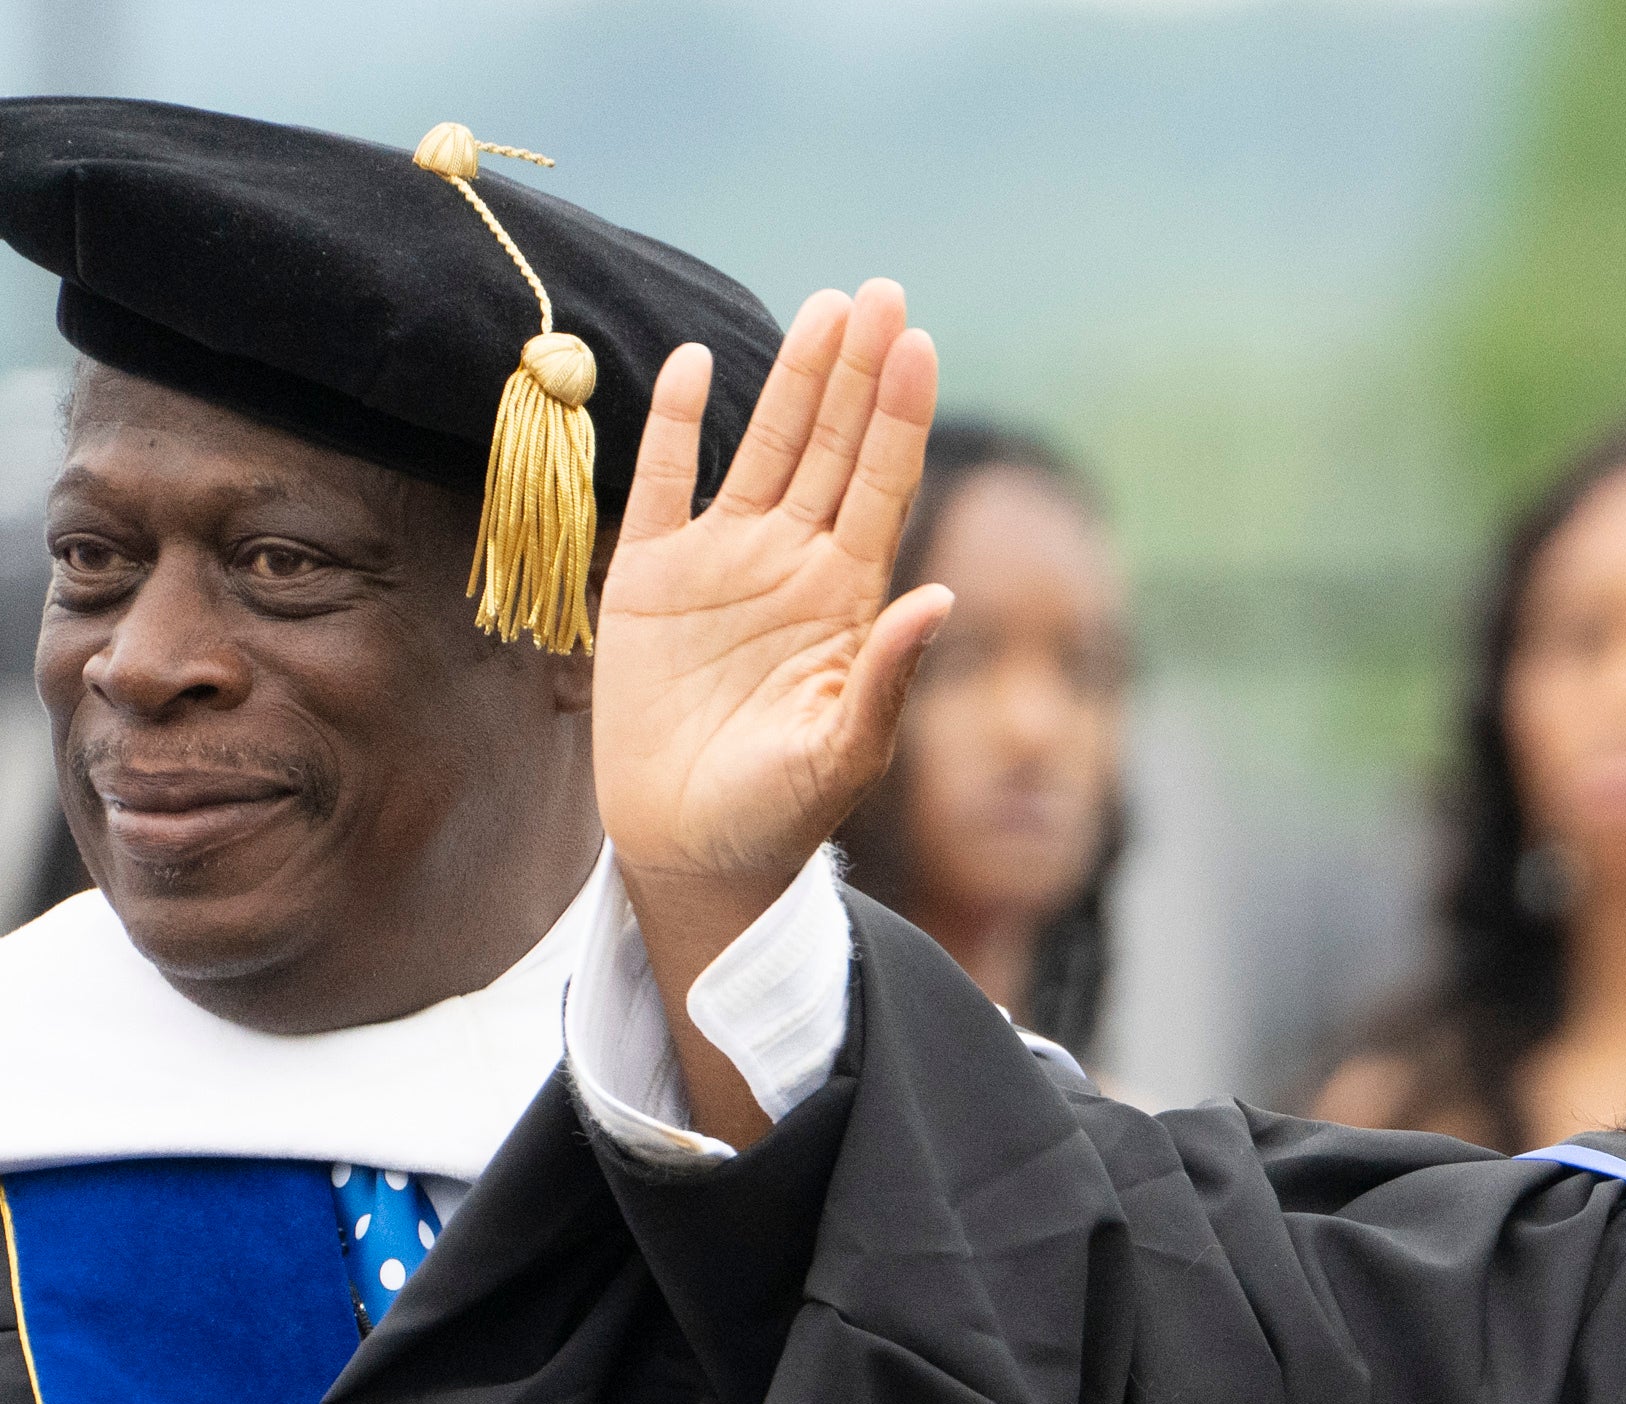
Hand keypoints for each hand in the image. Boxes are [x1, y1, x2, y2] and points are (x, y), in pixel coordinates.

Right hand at [594, 280, 952, 1136]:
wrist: (696, 855)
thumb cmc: (782, 816)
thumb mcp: (846, 750)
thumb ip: (889, 674)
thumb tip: (941, 597)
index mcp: (847, 601)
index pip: (881, 486)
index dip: (898, 415)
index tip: (917, 341)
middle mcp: (792, 567)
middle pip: (832, 448)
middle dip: (856, 372)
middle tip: (880, 291)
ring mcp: (722, 568)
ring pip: (764, 451)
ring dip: (792, 383)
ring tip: (826, 307)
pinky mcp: (649, 582)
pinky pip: (664, 485)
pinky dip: (677, 426)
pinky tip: (701, 368)